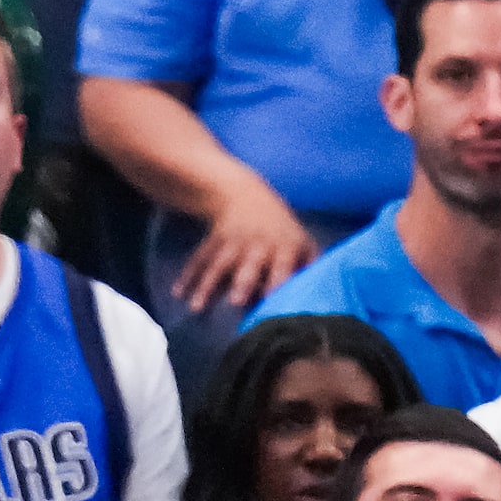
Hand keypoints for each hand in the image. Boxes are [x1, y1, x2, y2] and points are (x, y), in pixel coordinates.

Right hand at [173, 175, 316, 312]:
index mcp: (282, 245)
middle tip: (236, 302)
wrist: (243, 194)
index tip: (274, 299)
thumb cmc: (279, 228)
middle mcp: (257, 243)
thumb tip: (322, 295)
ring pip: (218, 264)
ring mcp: (231, 241)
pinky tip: (177, 293)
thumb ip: (309, 266)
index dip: (279, 280)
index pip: (283, 264)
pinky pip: (199, 260)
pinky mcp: (212, 242)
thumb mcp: (300, 240)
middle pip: (248, 264)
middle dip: (243, 282)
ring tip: (195, 307)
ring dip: (206, 285)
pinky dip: (188, 276)